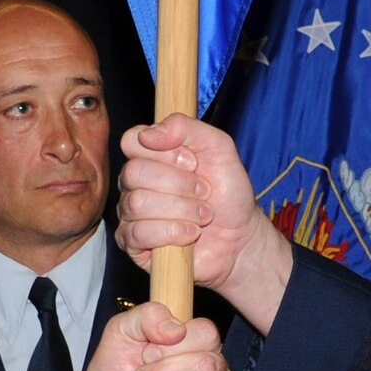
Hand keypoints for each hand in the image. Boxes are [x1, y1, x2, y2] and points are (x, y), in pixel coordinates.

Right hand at [117, 114, 295, 333]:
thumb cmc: (228, 192)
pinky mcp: (133, 244)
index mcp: (149, 157)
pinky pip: (139, 233)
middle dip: (179, 185)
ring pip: (138, 203)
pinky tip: (190, 234)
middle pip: (134, 172)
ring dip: (182, 210)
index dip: (165, 152)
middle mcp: (134, 184)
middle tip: (204, 193)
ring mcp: (130, 213)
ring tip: (203, 216)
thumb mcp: (218, 147)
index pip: (132, 141)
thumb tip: (148, 134)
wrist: (240, 236)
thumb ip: (185, 127)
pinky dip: (173, 233)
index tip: (193, 163)